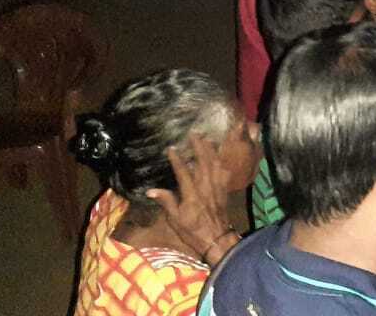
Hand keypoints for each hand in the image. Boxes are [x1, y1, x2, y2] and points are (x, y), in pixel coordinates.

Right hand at [146, 134, 234, 261]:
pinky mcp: (225, 190)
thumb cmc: (193, 231)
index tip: (171, 148)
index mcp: (192, 195)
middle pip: (204, 162)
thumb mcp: (175, 220)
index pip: (184, 172)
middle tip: (194, 134)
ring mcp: (217, 188)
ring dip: (211, 150)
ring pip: (216, 164)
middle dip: (199, 147)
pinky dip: (222, 161)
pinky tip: (220, 155)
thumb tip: (150, 190)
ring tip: (206, 139)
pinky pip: (224, 172)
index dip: (177, 159)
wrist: (217, 239)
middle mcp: (206, 187)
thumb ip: (166, 202)